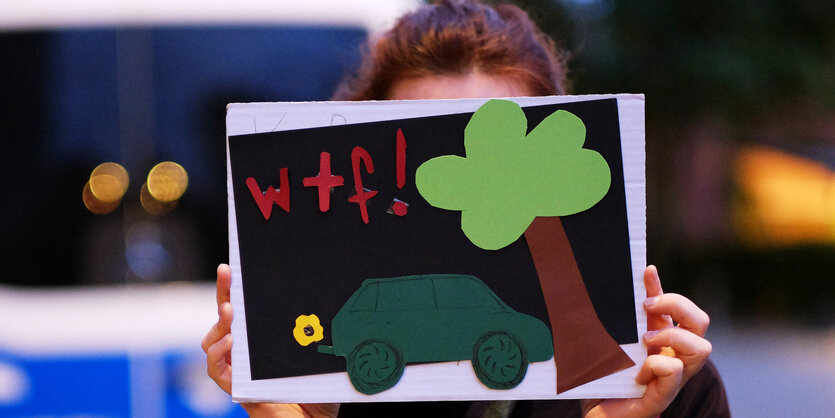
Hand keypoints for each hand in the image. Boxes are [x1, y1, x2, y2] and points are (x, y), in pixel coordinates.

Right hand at [201, 264, 339, 417]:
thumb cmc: (320, 391)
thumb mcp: (320, 354)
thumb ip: (317, 333)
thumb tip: (325, 301)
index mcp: (263, 341)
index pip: (246, 309)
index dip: (237, 288)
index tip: (234, 266)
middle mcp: (247, 352)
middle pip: (226, 318)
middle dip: (224, 292)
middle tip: (227, 273)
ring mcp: (239, 369)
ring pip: (213, 341)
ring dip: (220, 324)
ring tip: (230, 311)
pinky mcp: (236, 388)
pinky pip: (216, 370)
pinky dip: (218, 354)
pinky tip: (229, 342)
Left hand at [583, 266, 711, 417]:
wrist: (601, 411)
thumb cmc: (611, 374)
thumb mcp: (622, 335)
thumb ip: (634, 308)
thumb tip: (647, 269)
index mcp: (667, 340)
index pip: (686, 309)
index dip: (670, 291)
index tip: (645, 280)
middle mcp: (678, 357)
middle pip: (702, 322)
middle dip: (677, 306)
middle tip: (646, 310)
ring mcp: (675, 377)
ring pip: (701, 348)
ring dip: (672, 337)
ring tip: (645, 342)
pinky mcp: (663, 396)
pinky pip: (674, 372)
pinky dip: (656, 366)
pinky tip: (638, 373)